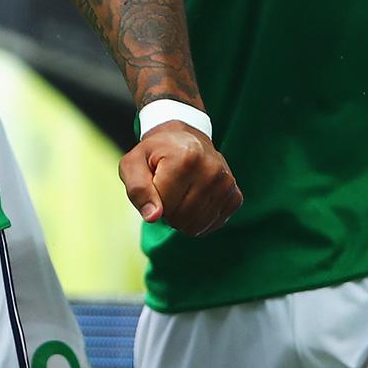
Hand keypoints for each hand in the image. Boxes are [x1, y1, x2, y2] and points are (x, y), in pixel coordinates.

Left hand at [120, 122, 241, 235]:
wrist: (184, 140)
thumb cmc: (154, 154)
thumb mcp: (133, 164)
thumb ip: (137, 190)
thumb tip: (153, 217)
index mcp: (186, 158)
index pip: (164, 205)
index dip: (153, 201)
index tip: (155, 183)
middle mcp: (212, 171)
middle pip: (181, 218)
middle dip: (167, 211)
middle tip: (166, 190)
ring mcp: (227, 184)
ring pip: (196, 226)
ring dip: (181, 217)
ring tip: (179, 194)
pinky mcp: (235, 197)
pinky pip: (212, 226)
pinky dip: (198, 219)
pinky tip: (193, 199)